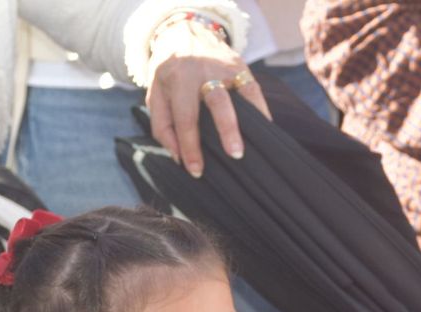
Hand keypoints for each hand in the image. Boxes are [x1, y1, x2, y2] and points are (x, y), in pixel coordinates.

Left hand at [145, 22, 270, 176]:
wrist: (185, 32)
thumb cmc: (170, 72)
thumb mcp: (155, 93)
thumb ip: (161, 125)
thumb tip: (177, 157)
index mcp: (177, 77)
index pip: (185, 116)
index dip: (190, 146)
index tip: (196, 170)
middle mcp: (203, 70)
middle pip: (217, 100)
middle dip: (226, 129)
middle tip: (235, 155)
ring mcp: (225, 67)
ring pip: (241, 93)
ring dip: (250, 119)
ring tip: (256, 144)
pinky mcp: (241, 66)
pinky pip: (254, 89)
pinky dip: (261, 109)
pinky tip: (265, 128)